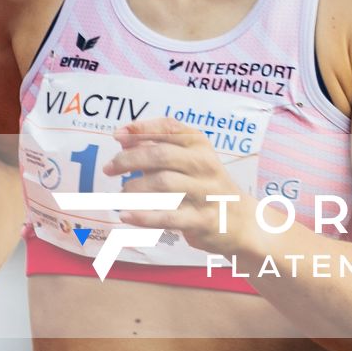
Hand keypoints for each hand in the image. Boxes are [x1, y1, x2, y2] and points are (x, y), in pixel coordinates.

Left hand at [106, 117, 250, 256]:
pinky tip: (125, 216)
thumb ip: (159, 148)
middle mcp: (205, 165)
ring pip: (163, 184)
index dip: (140, 129)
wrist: (242, 222)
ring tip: (121, 194)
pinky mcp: (203, 220)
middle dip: (129, 160)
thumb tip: (123, 138)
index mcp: (200, 145)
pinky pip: (168, 217)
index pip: (169, 128)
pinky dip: (143, 216)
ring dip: (134, 188)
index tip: (117, 135)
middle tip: (109, 168)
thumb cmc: (206, 186)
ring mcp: (206, 193)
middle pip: (161, 156)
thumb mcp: (190, 160)